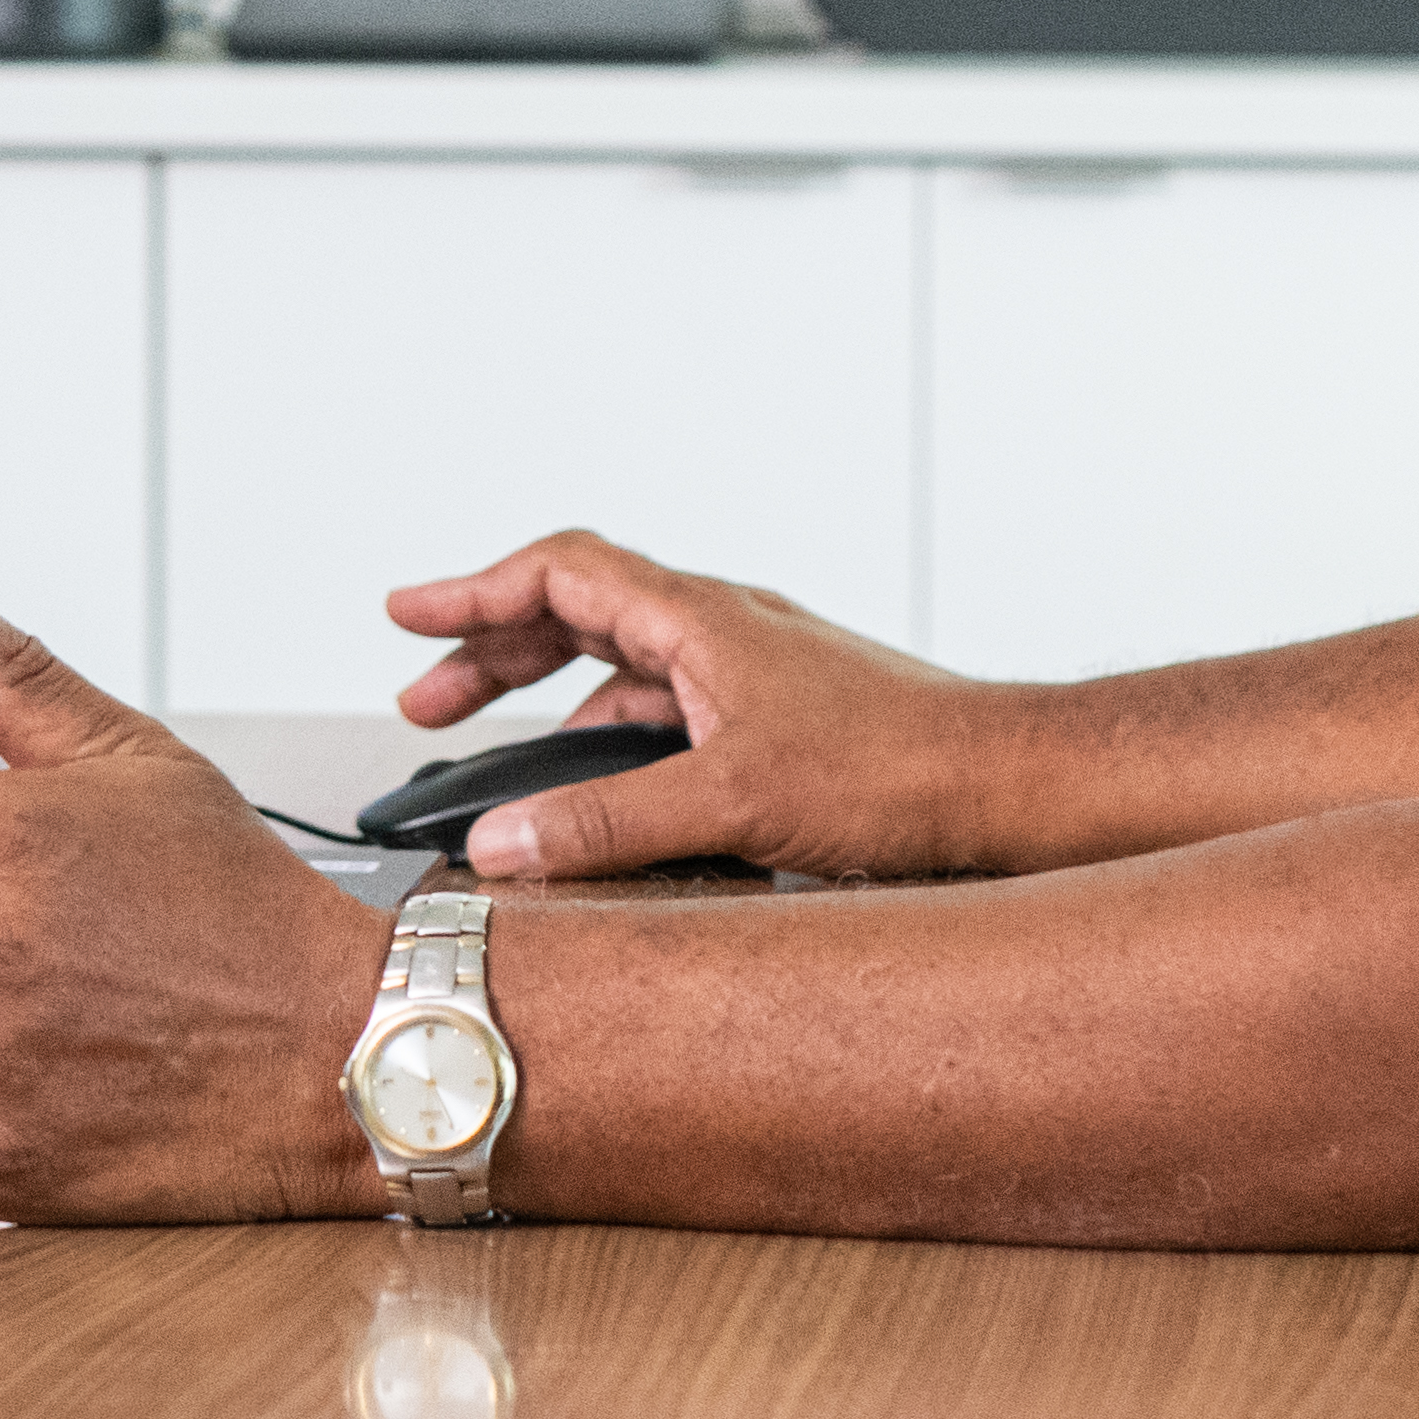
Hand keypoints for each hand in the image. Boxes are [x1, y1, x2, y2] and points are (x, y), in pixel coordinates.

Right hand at [376, 526, 1025, 882]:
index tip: (408, 615)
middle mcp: (726, 628)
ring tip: (505, 749)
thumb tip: (503, 845)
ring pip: (629, 661)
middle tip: (431, 700)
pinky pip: (673, 704)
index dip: (473, 594)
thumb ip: (604, 824)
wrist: (1010, 784)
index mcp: (702, 618)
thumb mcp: (730, 801)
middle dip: (495, 652)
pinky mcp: (783, 715)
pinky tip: (611, 789)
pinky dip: (618, 733)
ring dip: (555, 697)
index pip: (561, 574)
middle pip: (581, 612)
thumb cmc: (900, 770)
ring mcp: (756, 668)